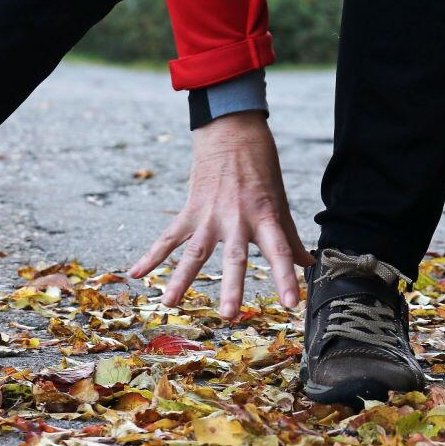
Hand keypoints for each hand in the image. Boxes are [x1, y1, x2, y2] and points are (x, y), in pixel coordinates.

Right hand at [129, 111, 313, 317]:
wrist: (231, 131)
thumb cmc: (261, 167)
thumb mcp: (279, 201)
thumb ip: (290, 237)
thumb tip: (309, 263)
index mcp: (264, 216)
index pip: (279, 251)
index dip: (286, 277)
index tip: (292, 303)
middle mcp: (236, 218)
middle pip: (234, 257)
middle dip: (232, 286)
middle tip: (229, 314)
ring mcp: (210, 215)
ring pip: (194, 252)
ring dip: (181, 278)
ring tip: (170, 303)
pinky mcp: (190, 210)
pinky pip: (168, 237)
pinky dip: (151, 255)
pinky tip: (136, 273)